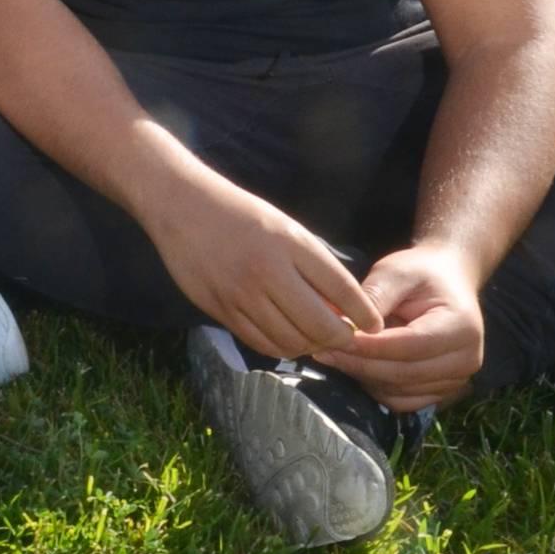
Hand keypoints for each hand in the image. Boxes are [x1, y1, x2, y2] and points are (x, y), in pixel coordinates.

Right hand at [143, 173, 381, 363]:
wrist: (180, 206)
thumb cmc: (239, 213)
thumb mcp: (285, 227)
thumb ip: (313, 265)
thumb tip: (342, 308)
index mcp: (289, 243)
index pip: (341, 288)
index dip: (363, 314)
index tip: (374, 325)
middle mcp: (267, 271)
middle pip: (319, 324)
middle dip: (340, 337)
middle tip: (345, 336)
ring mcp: (240, 294)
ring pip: (290, 341)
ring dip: (310, 345)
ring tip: (315, 337)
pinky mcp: (219, 309)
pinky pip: (260, 343)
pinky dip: (281, 347)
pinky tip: (287, 337)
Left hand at [317, 245, 487, 412]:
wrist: (447, 284)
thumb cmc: (421, 274)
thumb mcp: (397, 271)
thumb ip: (376, 295)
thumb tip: (347, 325)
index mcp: (462, 328)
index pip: (409, 346)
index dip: (369, 346)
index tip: (333, 338)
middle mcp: (466, 360)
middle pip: (403, 373)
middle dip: (359, 363)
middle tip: (322, 349)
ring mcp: (456, 381)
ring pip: (399, 391)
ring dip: (364, 376)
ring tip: (335, 354)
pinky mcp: (441, 393)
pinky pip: (401, 401)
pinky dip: (376, 387)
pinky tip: (357, 365)